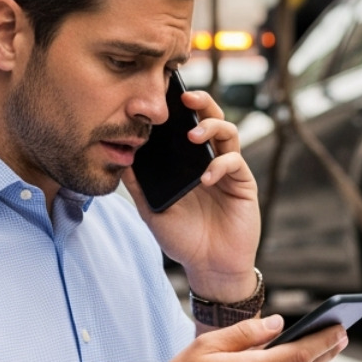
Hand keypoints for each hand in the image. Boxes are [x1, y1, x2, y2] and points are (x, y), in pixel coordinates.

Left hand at [122, 89, 259, 302]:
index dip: (179, 108)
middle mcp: (210, 159)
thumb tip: (118, 156)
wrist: (209, 266)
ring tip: (193, 136)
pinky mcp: (243, 184)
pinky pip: (235, 162)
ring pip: (228, 132)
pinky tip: (205, 177)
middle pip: (211, 118)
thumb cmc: (183, 238)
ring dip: (211, 127)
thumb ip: (138, 184)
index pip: (186, 124)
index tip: (164, 94)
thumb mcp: (151, 209)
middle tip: (185, 99)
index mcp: (188, 162)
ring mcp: (228, 170)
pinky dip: (220, 164)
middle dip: (201, 103)